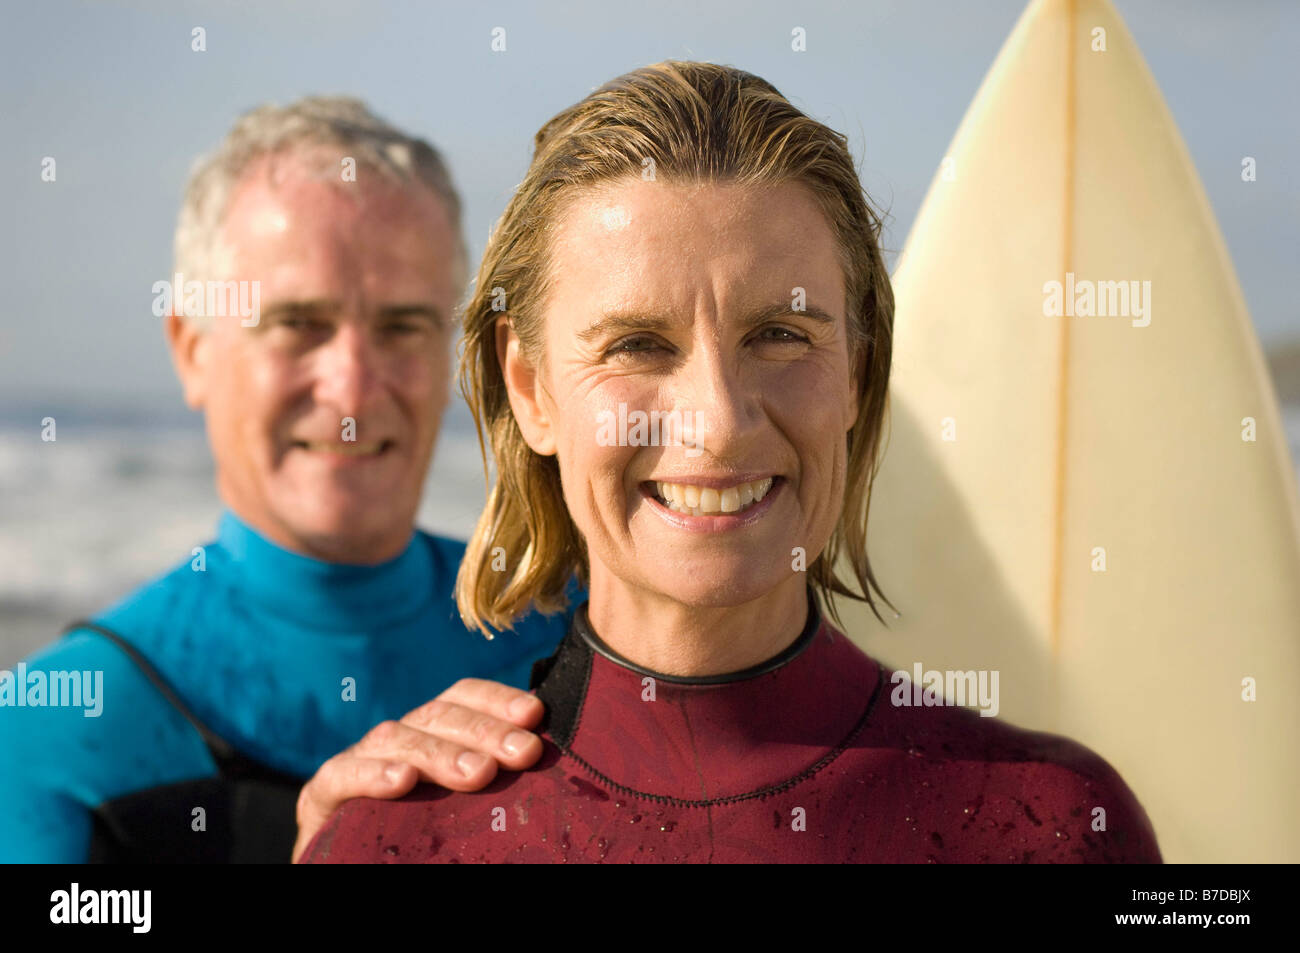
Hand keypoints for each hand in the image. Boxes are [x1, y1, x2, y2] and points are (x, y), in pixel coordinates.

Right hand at [292, 678, 544, 861]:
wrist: (354, 864)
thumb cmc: (424, 841)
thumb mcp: (467, 808)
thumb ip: (496, 783)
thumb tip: (545, 756)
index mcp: (432, 735)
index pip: (461, 697)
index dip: (496, 699)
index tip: (534, 715)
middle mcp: (397, 740)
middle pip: (438, 716)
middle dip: (485, 730)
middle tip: (524, 752)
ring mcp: (358, 762)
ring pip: (398, 737)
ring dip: (440, 752)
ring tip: (479, 773)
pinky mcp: (321, 795)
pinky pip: (342, 774)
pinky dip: (372, 774)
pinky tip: (403, 780)